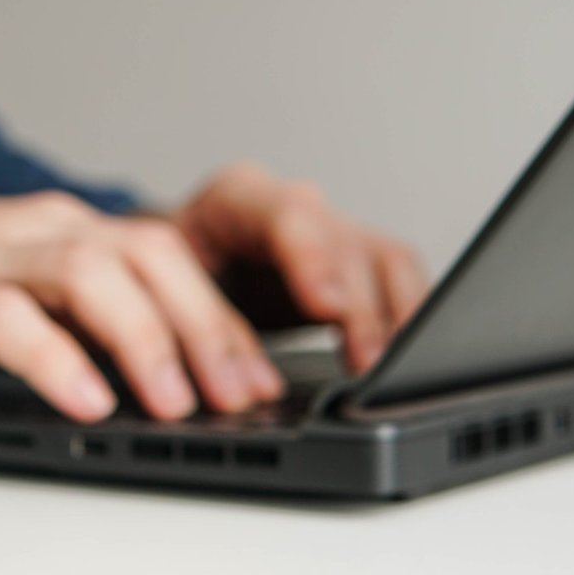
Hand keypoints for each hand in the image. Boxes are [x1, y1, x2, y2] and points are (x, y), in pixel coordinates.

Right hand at [0, 192, 284, 421]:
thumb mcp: (27, 295)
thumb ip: (90, 322)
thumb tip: (177, 382)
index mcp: (67, 228)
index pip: (169, 256)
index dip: (222, 317)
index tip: (260, 378)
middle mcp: (37, 228)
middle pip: (147, 253)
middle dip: (206, 326)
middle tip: (239, 395)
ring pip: (90, 271)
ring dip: (146, 338)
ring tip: (175, 404)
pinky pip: (8, 317)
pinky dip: (56, 359)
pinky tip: (87, 403)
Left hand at [171, 162, 428, 372]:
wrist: (180, 268)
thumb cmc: (169, 276)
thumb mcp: (163, 287)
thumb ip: (194, 314)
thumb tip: (215, 370)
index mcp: (236, 199)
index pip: (285, 213)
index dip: (312, 259)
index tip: (327, 307)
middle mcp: (295, 208)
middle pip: (346, 245)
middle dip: (363, 309)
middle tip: (370, 364)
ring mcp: (333, 233)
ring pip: (386, 263)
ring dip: (397, 320)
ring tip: (394, 375)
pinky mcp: (360, 266)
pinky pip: (402, 284)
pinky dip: (410, 324)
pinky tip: (408, 363)